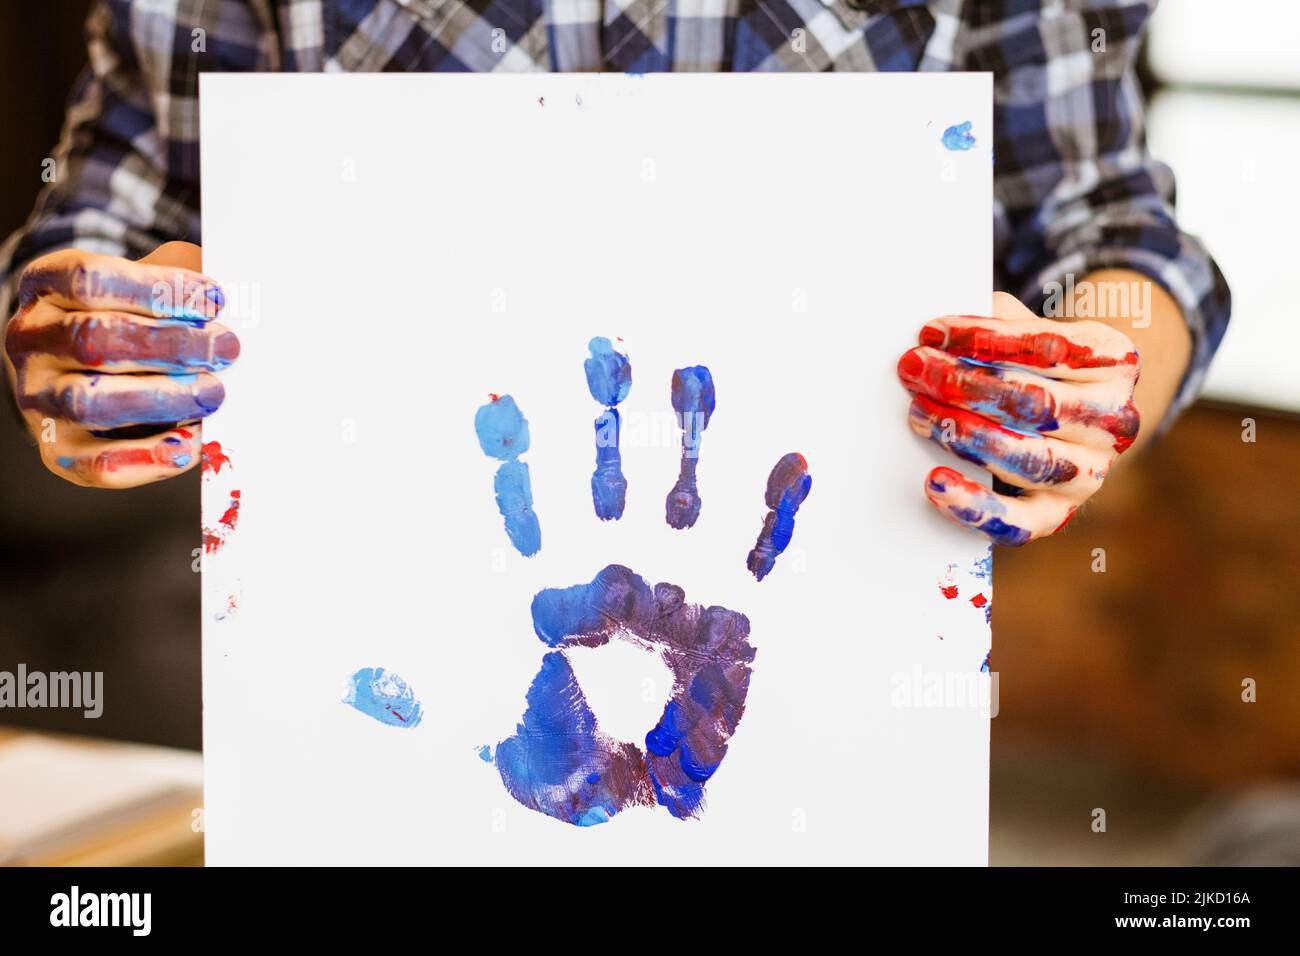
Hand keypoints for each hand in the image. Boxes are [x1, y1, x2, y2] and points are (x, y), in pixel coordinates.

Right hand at [3, 242, 235, 487]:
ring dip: (163, 399)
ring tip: (214, 393)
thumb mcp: (156, 283)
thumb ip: (182, 282)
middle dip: (169, 346)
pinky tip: (193, 443)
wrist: (104, 370)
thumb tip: (226, 304)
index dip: (156, 289)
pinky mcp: (58, 450)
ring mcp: (38, 398)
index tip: (215, 302)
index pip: (90, 279)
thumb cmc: (140, 317)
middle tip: (226, 349)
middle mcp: (30, 340)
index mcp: (46, 286)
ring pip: (91, 402)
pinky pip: (96, 464)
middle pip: (93, 340)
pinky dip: (149, 457)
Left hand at [897, 292, 1139, 544]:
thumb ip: (1002, 323)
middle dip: (964, 385)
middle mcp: (1115, 421)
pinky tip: (935, 483)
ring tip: (919, 414)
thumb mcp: (1035, 332)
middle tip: (914, 369)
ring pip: (1029, 459)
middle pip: (1035, 404)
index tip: (931, 333)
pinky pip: (1018, 523)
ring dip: (965, 436)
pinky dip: (974, 506)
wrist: (1072, 424)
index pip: (1048, 347)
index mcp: (1114, 362)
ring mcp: (1091, 473)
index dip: (984, 339)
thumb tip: (943, 332)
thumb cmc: (1040, 369)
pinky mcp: (1058, 514)